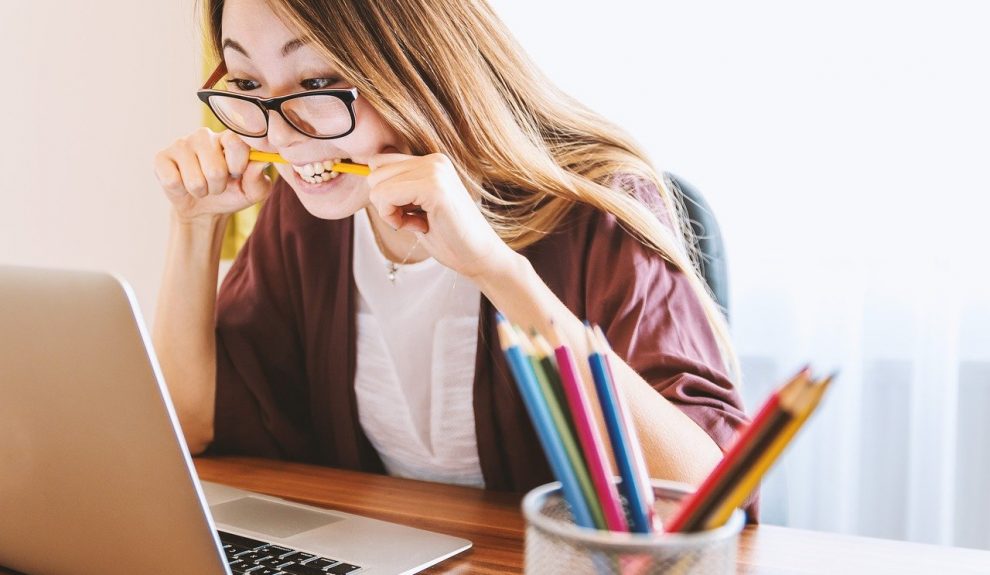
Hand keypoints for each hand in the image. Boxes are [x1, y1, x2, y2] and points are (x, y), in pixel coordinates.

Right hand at [153, 127, 271, 222]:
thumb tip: (261, 162)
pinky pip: (173, 181)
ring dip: (201, 191)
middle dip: (218, 186)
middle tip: (216, 185)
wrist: (204, 208)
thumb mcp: (252, 191)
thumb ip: (259, 178)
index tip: (237, 174)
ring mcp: (181, 144)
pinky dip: (181, 191)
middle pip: (215, 169)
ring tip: (201, 186)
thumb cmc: (231, 193)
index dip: (238, 165)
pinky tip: (182, 184)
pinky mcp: (161, 157)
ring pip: (195, 180)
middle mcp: (204, 135)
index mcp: (228, 137)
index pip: (236, 142)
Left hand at [366, 152, 515, 279]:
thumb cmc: (448, 237)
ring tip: (419, 222)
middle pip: (374, 173)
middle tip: (414, 220)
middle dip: (385, 203)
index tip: (409, 212)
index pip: (379, 163)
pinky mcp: (433, 187)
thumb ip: (398, 188)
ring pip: (377, 185)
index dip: (385, 193)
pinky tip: (419, 226)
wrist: (479, 257)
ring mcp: (435, 170)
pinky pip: (386, 196)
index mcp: (431, 162)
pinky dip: (393, 218)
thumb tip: (366, 174)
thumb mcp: (417, 206)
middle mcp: (434, 160)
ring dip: (390, 212)